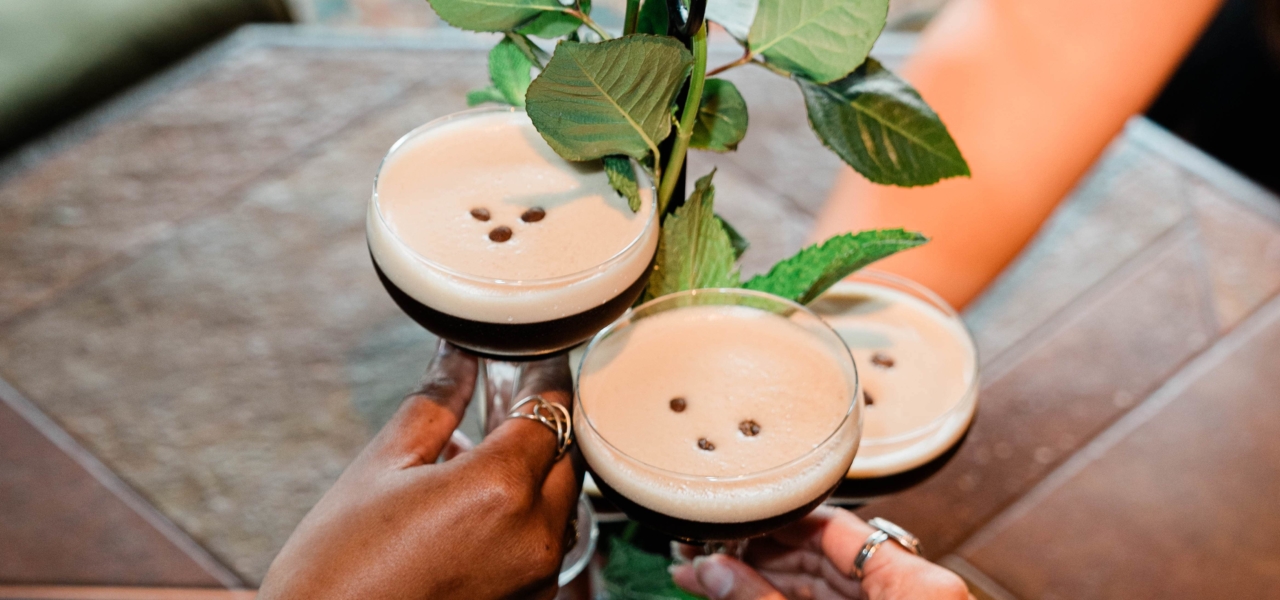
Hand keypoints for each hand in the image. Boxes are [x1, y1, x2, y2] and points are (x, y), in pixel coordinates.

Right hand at [258, 341, 580, 599]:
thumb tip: (460, 355)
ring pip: (561, 501)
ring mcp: (538, 576)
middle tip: (504, 402)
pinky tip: (478, 510)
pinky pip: (545, 542)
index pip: (551, 411)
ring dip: (535, 473)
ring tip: (482, 458)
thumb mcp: (380, 468)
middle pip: (565, 456)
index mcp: (500, 489)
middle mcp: (534, 534)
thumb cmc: (336, 564)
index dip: (544, 377)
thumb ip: (435, 403)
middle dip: (541, 426)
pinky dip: (525, 516)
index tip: (533, 358)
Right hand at [672, 506, 971, 599]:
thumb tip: (714, 572)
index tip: (724, 528)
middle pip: (823, 558)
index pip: (833, 527)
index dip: (771, 523)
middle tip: (702, 559)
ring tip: (707, 582)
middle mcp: (914, 596)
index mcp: (917, 585)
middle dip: (756, 558)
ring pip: (822, 589)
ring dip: (762, 584)